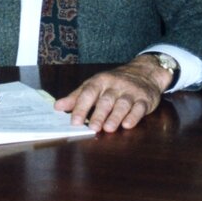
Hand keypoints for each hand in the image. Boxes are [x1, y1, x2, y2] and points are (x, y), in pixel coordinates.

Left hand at [54, 55, 171, 132]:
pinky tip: (127, 124)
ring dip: (115, 117)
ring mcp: (130, 92)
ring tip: (109, 128)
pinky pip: (139, 108)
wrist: (144, 72)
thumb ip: (76, 97)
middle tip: (92, 128)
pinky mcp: (144, 99)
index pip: (88, 93)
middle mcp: (115, 85)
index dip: (81, 107)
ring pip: (122, 104)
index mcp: (99, 81)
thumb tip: (57, 107)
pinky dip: (134, 116)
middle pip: (106, 100)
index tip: (74, 122)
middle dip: (99, 114)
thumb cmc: (113, 83)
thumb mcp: (93, 86)